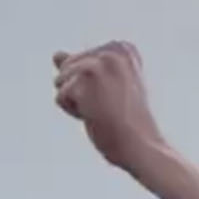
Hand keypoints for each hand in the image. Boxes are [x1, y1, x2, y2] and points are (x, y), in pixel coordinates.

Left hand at [53, 42, 164, 169]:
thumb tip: (56, 55)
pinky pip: (60, 97)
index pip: (83, 60)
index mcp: (122, 49)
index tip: (117, 100)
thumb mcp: (107, 90)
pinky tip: (96, 117)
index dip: (94, 86)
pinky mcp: (84, 80)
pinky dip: (74, 112)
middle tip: (109, 108)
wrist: (142, 149)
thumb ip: (82, 68)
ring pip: (61, 80)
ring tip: (103, 112)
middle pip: (68, 67)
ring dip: (77, 103)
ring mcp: (97, 64)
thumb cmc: (129, 126)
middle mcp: (110, 51)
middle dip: (81, 93)